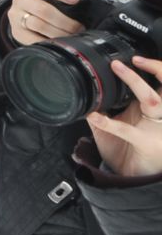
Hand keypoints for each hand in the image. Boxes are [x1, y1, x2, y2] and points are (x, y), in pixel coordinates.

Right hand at [6, 0, 84, 46]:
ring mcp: (16, 16)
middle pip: (43, 10)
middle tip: (79, 28)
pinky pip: (33, 39)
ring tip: (71, 37)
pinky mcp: (16, 32)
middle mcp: (21, 0)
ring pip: (39, 25)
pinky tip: (58, 43)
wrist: (22, 15)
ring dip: (59, 33)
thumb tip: (87, 9)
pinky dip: (48, 42)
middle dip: (65, 21)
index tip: (75, 0)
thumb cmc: (44, 4)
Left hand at [88, 56, 161, 176]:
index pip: (159, 84)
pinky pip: (128, 130)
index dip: (155, 68)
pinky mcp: (146, 143)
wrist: (132, 178)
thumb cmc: (126, 152)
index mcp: (149, 109)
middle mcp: (155, 115)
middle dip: (154, 67)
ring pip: (153, 99)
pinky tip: (94, 116)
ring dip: (136, 82)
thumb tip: (81, 99)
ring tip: (119, 69)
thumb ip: (100, 113)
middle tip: (130, 58)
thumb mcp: (110, 129)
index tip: (135, 56)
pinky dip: (108, 122)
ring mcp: (154, 129)